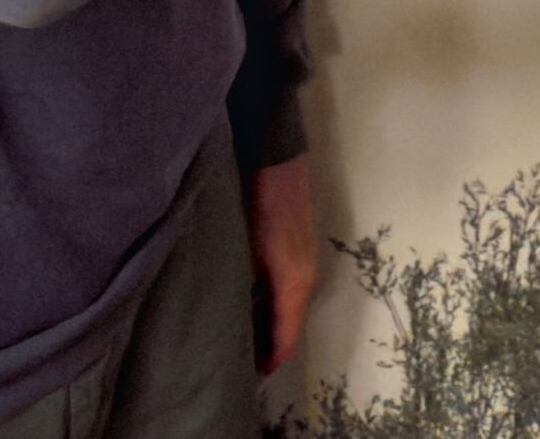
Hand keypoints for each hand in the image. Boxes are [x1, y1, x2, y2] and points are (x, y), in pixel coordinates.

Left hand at [245, 155, 316, 375]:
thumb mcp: (249, 255)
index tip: (242, 378)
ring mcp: (304, 262)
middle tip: (233, 358)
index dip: (268, 362)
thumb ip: (248, 293)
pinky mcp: (297, 248)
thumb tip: (236, 325)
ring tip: (235, 332)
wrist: (277, 162)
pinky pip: (285, 289)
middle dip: (266, 344)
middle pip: (289, 326)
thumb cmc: (262, 208)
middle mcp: (306, 278)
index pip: (286, 340)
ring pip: (287, 307)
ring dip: (267, 322)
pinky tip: (246, 300)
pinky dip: (269, 302)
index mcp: (297, 285)